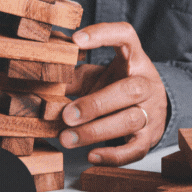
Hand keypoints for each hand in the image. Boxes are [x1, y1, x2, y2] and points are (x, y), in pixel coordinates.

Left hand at [60, 22, 167, 165]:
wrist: (152, 108)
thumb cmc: (117, 86)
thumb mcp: (97, 76)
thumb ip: (73, 76)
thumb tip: (40, 79)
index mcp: (134, 59)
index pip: (125, 36)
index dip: (103, 35)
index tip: (75, 40)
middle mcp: (147, 83)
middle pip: (129, 90)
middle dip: (95, 104)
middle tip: (66, 115)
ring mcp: (151, 111)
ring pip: (130, 120)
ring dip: (95, 131)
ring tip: (66, 138)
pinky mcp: (149, 137)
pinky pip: (135, 149)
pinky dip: (113, 156)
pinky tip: (91, 156)